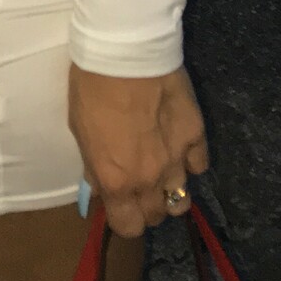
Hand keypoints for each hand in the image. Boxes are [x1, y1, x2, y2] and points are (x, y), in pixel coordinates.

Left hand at [68, 63, 208, 237]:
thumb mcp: (81, 132)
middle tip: (138, 183)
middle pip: (157, 215)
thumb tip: (102, 188)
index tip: (120, 204)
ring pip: (183, 199)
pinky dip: (190, 161)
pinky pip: (199, 165)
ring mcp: (178, 159)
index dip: (123, 218)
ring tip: (162, 172)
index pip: (127, 227)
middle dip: (146, 204)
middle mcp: (150, 179)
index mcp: (117, 181)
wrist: (125, 53)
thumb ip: (95, 167)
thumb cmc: (92, 88)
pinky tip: (179, 147)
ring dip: (171, 191)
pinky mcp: (197, 136)